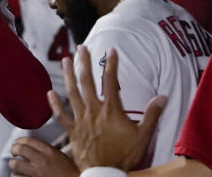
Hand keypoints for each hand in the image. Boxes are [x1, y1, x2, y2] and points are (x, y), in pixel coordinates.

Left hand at [8, 137, 78, 176]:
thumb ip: (46, 150)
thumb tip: (30, 145)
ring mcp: (37, 173)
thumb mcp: (60, 156)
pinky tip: (17, 175)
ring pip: (16, 164)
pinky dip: (15, 176)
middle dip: (14, 150)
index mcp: (49, 152)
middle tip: (13, 152)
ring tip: (14, 165)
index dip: (19, 140)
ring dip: (13, 164)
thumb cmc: (69, 172)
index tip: (17, 143)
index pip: (29, 140)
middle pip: (20, 149)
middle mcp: (42, 161)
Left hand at [51, 47, 166, 169]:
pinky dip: (54, 104)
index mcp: (111, 109)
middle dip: (84, 62)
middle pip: (86, 81)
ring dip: (67, 75)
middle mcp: (93, 110)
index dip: (111, 64)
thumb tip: (162, 97)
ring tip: (65, 60)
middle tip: (81, 48)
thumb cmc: (125, 156)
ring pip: (71, 92)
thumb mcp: (143, 135)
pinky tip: (49, 93)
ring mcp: (81, 119)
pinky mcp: (72, 131)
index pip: (111, 81)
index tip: (112, 50)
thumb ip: (152, 115)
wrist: (106, 172)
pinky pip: (60, 115)